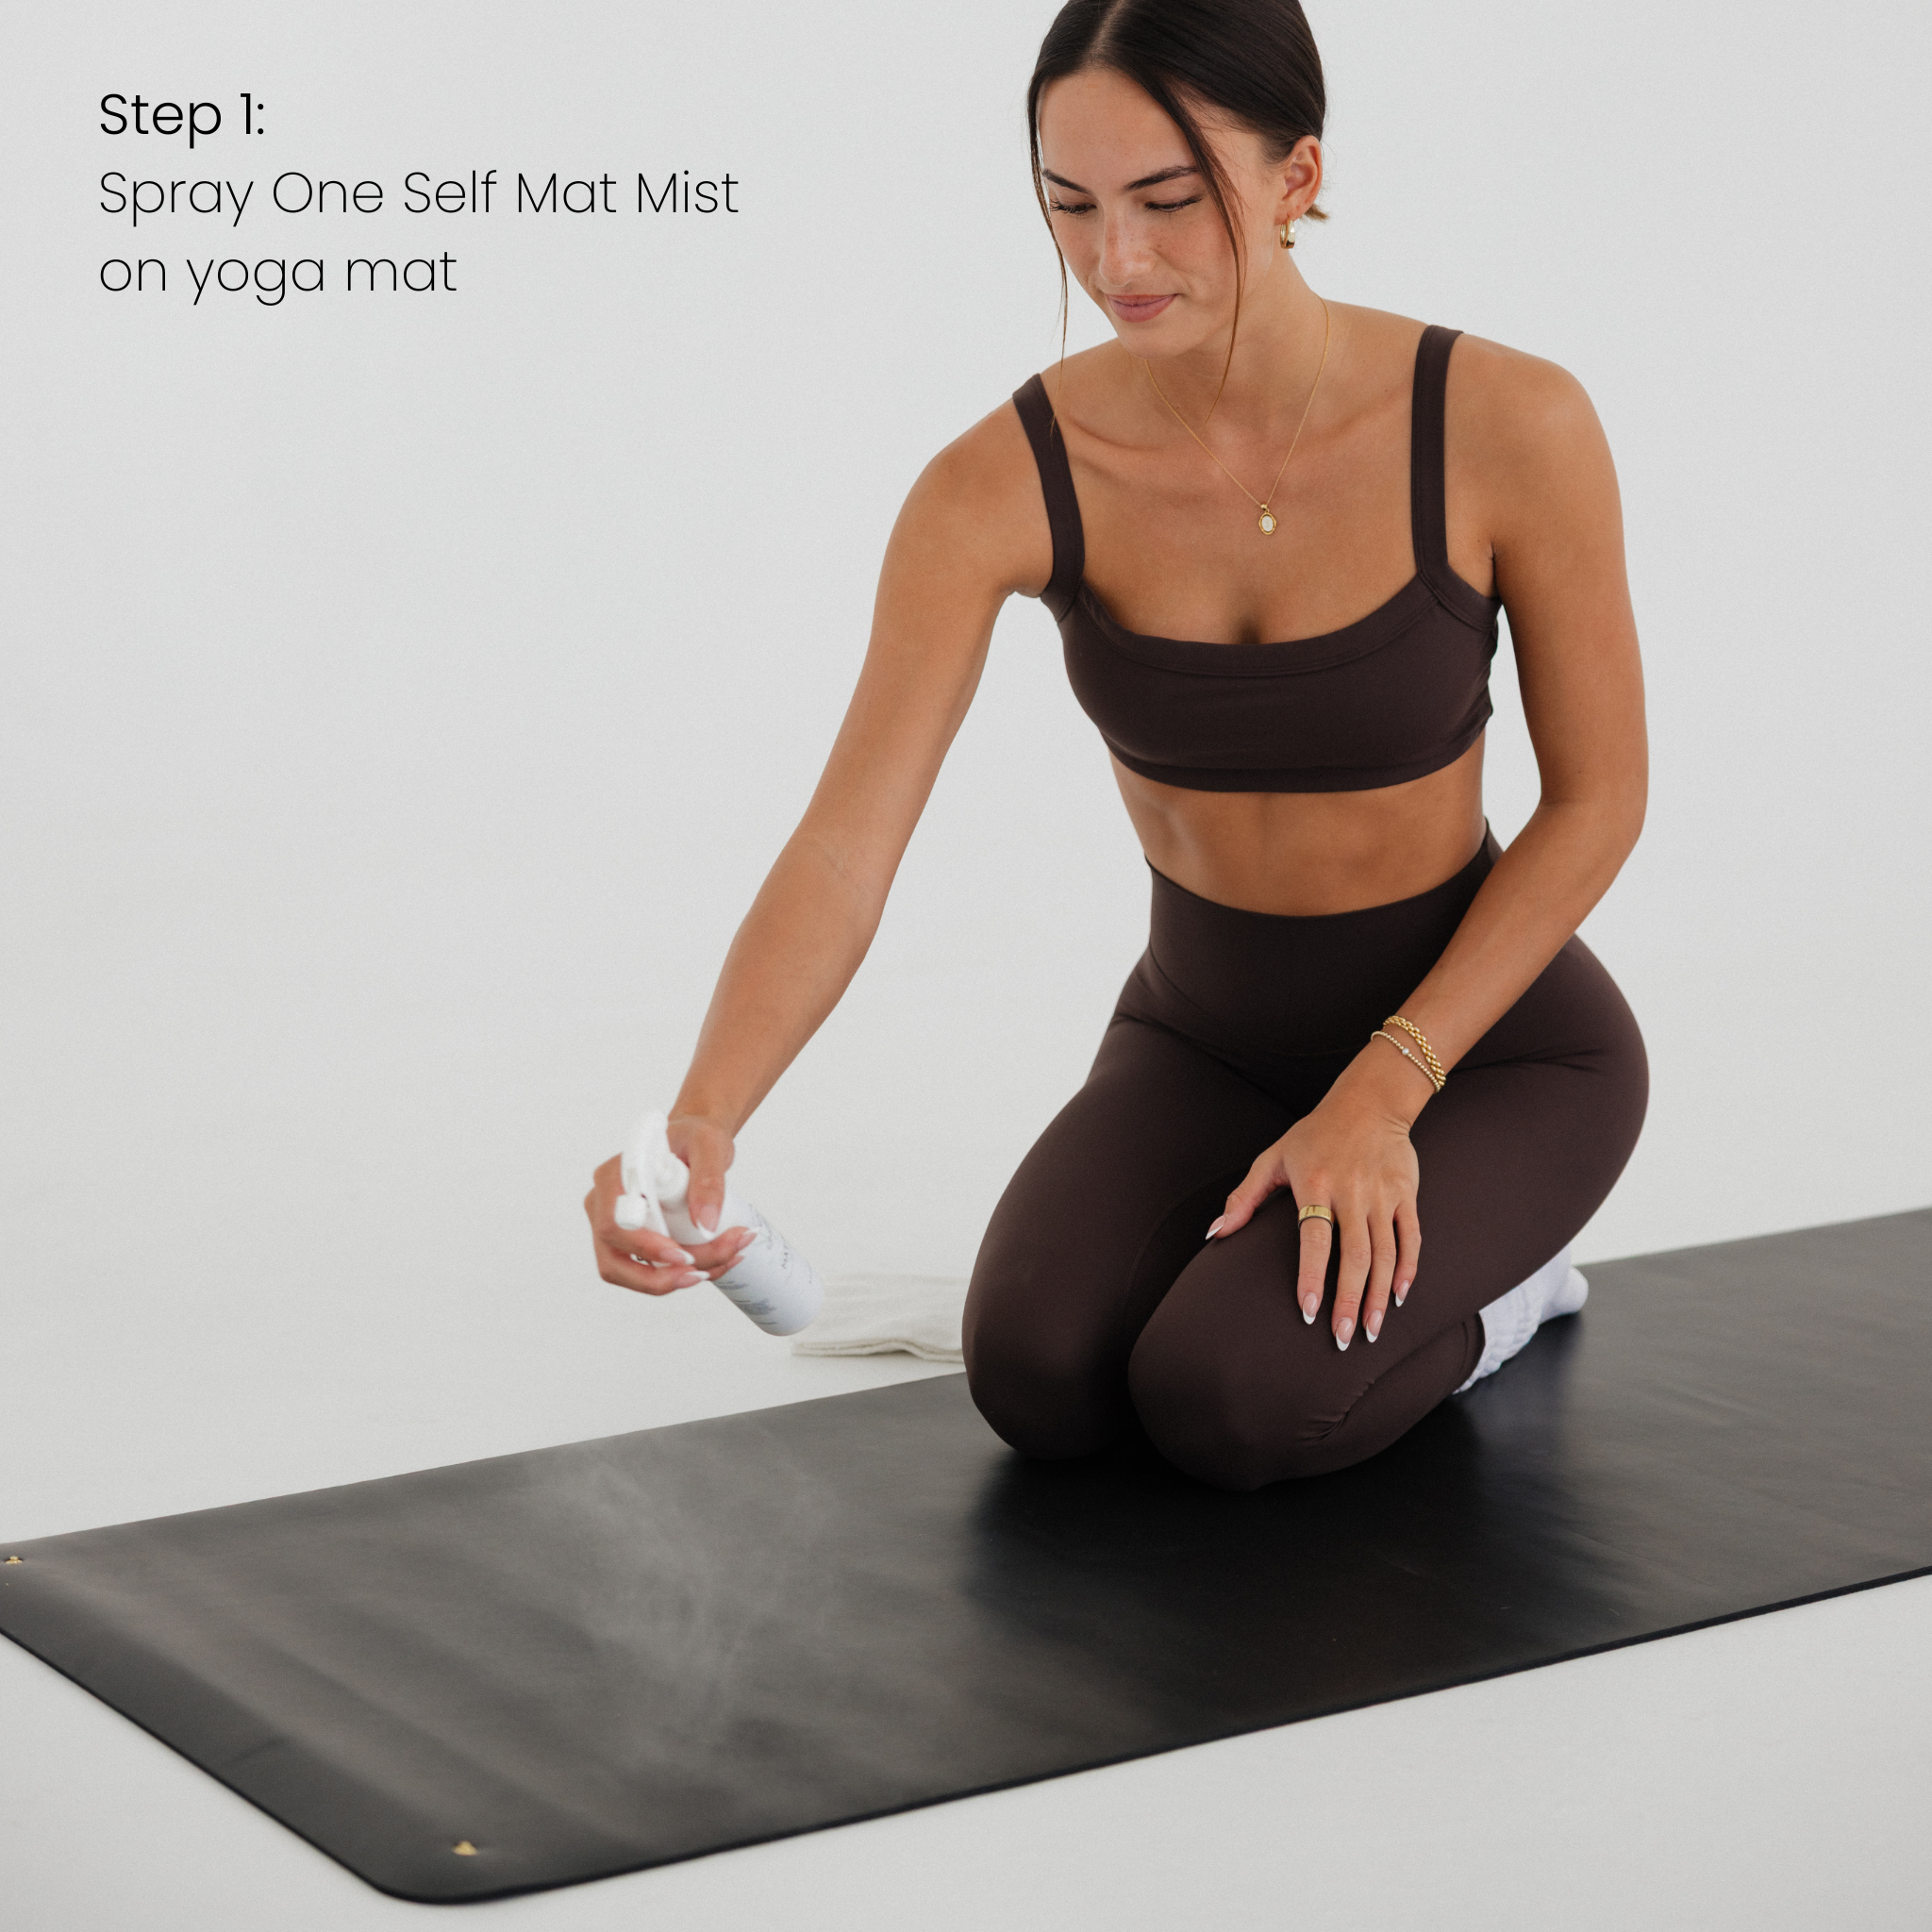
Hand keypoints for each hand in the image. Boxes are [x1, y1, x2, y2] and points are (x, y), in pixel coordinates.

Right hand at [584, 1115, 755, 1296]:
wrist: (695, 1144)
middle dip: (661, 1277)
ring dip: (671, 1281)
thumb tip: (705, 1225)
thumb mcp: (709, 1147)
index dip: (644, 1246)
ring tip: (718, 1266)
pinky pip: (646, 1270)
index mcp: (613, 1177)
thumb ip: (709, 1180)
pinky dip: (678, 1276)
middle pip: (615, 1260)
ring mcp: (614, 1227)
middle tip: (705, 1272)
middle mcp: (603, 1205)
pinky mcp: (631, 1242)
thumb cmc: (694, 1139)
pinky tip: (713, 1264)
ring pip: (627, 1273)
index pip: (614, 1223)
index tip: (682, 1254)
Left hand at [1208, 1051, 1423, 1350]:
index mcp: (1316, 1185)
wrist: (1370, 1101)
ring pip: (1385, 1253)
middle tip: (1342, 1337)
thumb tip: (1214, 1234)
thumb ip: (1244, 1198)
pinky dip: (1407, 1268)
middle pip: (1355, 1256)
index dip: (1312, 1277)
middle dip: (1349, 1300)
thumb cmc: (1314, 1134)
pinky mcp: (1405, 1194)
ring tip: (1369, 1330)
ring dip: (1378, 1295)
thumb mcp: (1273, 1158)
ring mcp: (1382, 1195)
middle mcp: (1352, 1193)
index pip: (1315, 1239)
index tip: (1309, 1312)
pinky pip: (1410, 1237)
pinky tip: (1399, 1296)